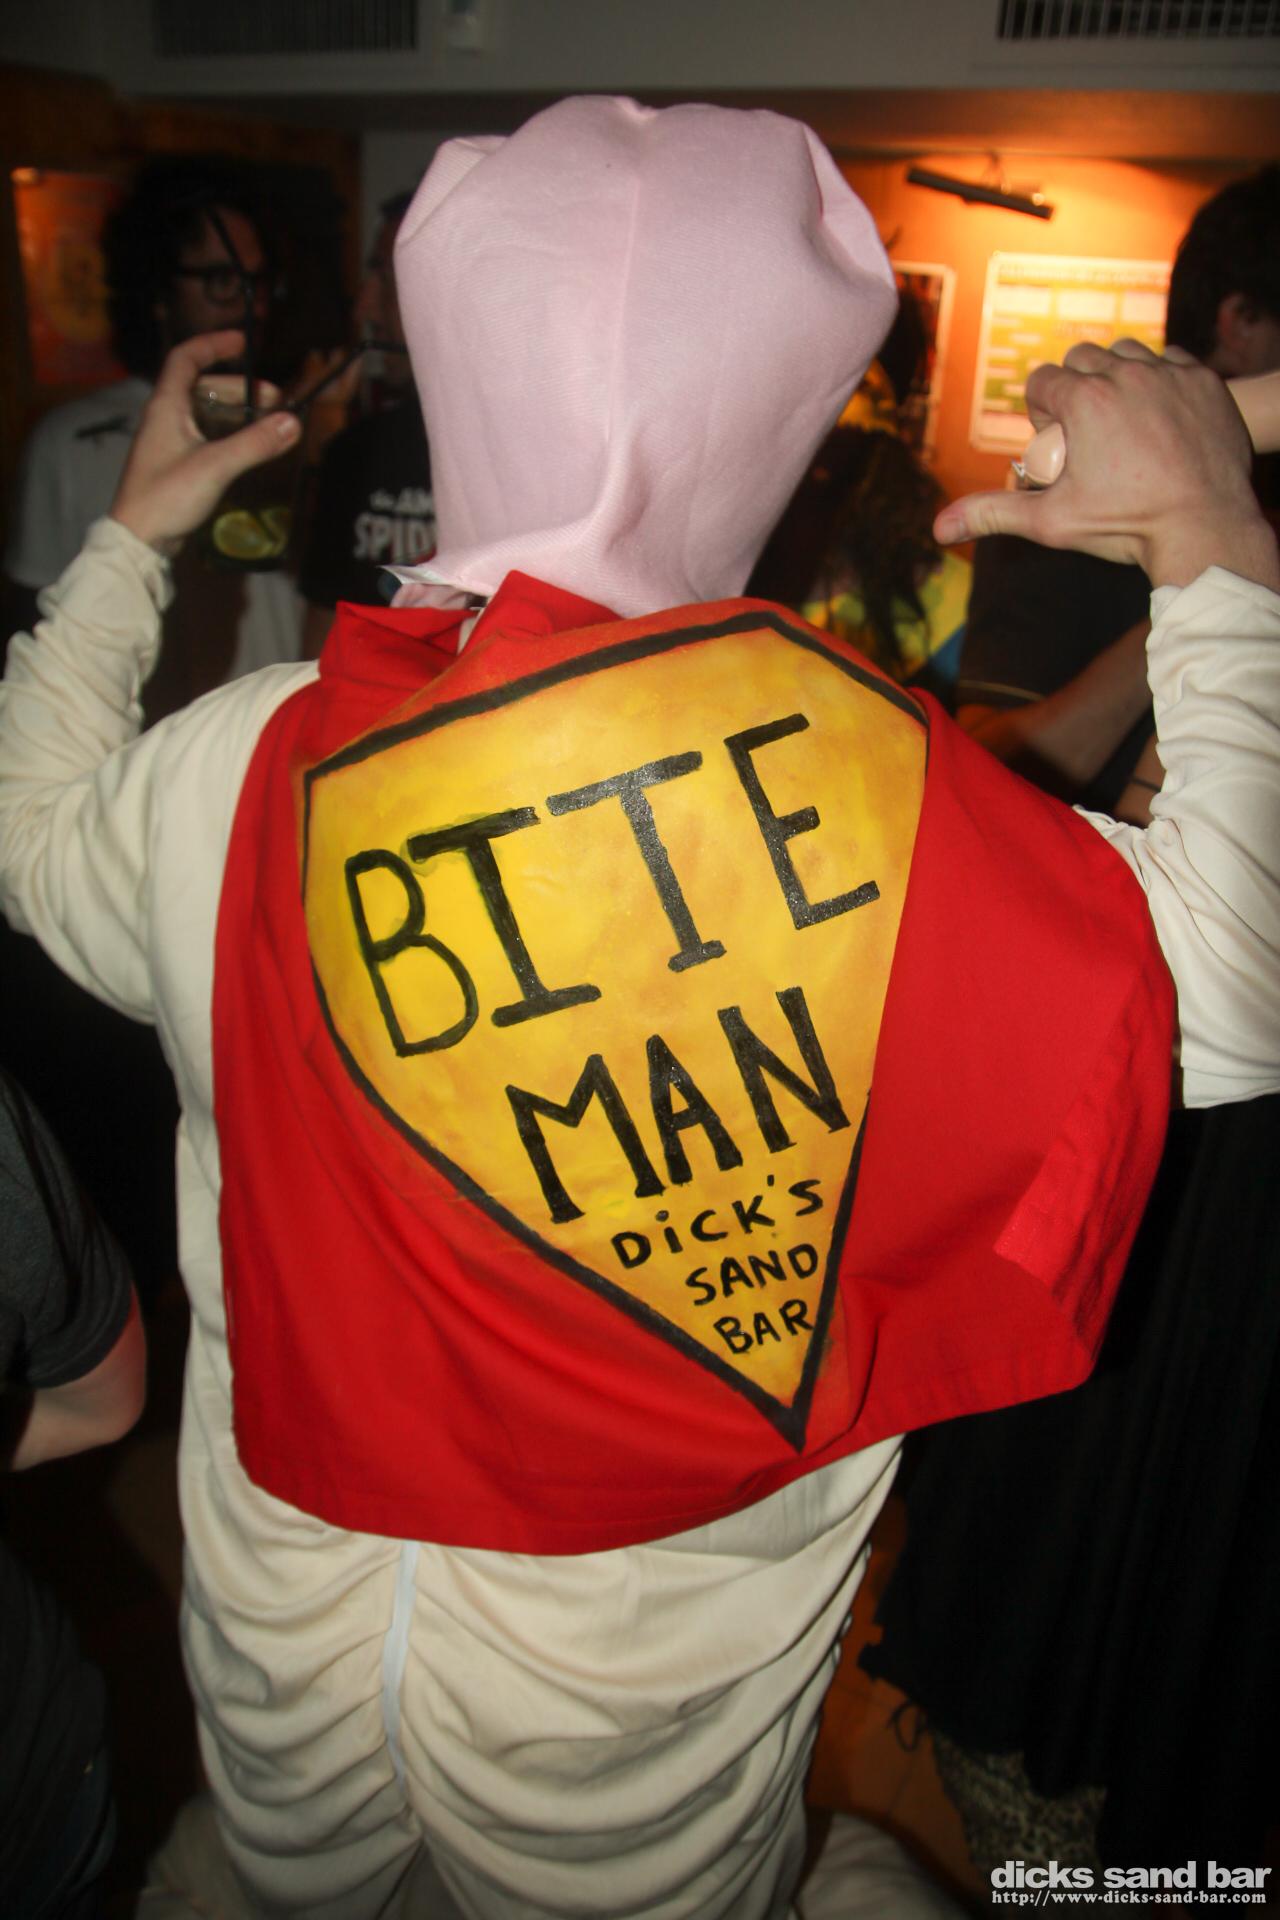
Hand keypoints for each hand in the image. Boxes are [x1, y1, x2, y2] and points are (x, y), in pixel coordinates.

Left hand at [109, 331, 300, 555]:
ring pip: (207, 414)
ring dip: (238, 413)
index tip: (243, 343)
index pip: (186, 358)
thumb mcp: (214, 466)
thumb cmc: (167, 496)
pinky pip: (207, 437)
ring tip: (269, 423)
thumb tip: (293, 422)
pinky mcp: (177, 464)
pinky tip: (250, 447)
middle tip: (275, 401)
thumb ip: (254, 443)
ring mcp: (170, 442)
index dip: (213, 344)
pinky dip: (230, 435)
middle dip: (241, 389)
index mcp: (166, 406)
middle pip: (204, 387)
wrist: (139, 539)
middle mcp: (166, 417)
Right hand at [935, 340, 1279, 591]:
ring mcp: (1167, 372)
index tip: (1056, 440)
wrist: (1203, 526)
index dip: (1041, 411)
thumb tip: (939, 528)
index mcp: (1083, 399)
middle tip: (1086, 431)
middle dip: (1075, 386)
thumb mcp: (1052, 521)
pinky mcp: (1203, 379)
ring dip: (1117, 374)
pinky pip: (1171, 360)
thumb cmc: (1126, 525)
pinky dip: (1161, 378)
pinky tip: (1159, 414)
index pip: (1042, 381)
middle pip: (1081, 357)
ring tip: (1121, 417)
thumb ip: (994, 514)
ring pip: (1126, 351)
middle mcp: (1124, 373)